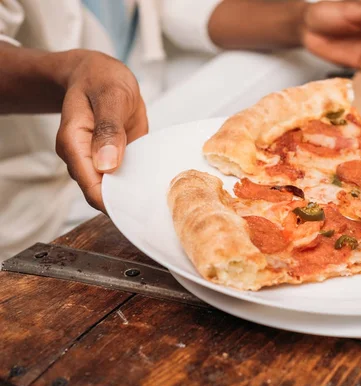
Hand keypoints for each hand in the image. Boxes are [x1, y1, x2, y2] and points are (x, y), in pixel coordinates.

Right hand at [54, 50, 147, 211]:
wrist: (98, 74)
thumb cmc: (101, 79)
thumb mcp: (111, 96)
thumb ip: (109, 129)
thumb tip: (106, 165)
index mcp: (73, 143)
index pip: (90, 186)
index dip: (113, 203)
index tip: (140, 211)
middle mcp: (80, 158)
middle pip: (101, 194)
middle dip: (126, 204)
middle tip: (158, 209)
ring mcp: (94, 161)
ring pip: (112, 190)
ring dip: (133, 195)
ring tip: (161, 201)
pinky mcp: (110, 160)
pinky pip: (122, 179)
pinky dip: (137, 184)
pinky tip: (157, 187)